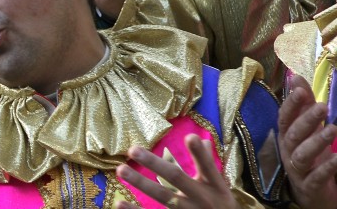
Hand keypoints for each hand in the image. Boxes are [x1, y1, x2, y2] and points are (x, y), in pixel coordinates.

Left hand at [117, 135, 238, 208]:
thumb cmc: (220, 207)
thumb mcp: (219, 188)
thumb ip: (209, 165)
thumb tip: (202, 140)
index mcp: (215, 187)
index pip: (208, 167)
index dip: (200, 154)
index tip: (190, 137)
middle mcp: (202, 199)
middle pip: (176, 178)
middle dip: (155, 164)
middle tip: (133, 149)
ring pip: (162, 196)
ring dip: (141, 183)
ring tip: (121, 170)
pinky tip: (119, 203)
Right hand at [278, 74, 336, 208]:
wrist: (313, 194)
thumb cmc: (311, 156)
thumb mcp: (307, 129)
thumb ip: (303, 105)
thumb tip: (295, 77)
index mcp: (287, 136)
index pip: (285, 117)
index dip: (291, 104)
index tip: (301, 90)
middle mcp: (288, 151)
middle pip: (293, 134)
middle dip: (306, 120)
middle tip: (323, 107)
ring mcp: (297, 170)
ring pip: (302, 154)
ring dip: (316, 141)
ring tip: (333, 129)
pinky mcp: (309, 187)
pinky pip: (316, 177)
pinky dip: (327, 167)